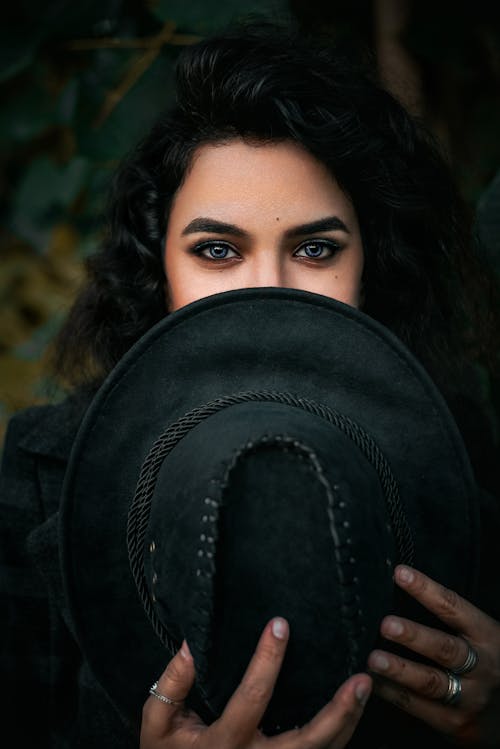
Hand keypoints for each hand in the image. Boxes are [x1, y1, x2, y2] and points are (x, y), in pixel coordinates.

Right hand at [141, 617, 371, 747]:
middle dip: (337, 711)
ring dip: (348, 722)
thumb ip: (172, 685)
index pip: (251, 698)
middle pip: (307, 743)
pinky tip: (352, 709)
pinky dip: (340, 736)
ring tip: (365, 686)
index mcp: (224, 745)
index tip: (280, 623)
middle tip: (360, 677)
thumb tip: (190, 644)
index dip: (267, 660)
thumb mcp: (157, 726)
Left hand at [368, 565, 499, 746]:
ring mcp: (470, 697)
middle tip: (386, 625)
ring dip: (399, 669)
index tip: (400, 574)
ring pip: (431, 682)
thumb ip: (455, 621)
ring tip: (374, 659)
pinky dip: (395, 694)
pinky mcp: (456, 723)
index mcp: (487, 636)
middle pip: (444, 648)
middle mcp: (481, 666)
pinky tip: (375, 682)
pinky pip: (420, 708)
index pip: (453, 607)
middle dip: (414, 636)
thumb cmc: (489, 664)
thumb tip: (407, 591)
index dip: (427, 589)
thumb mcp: (483, 637)